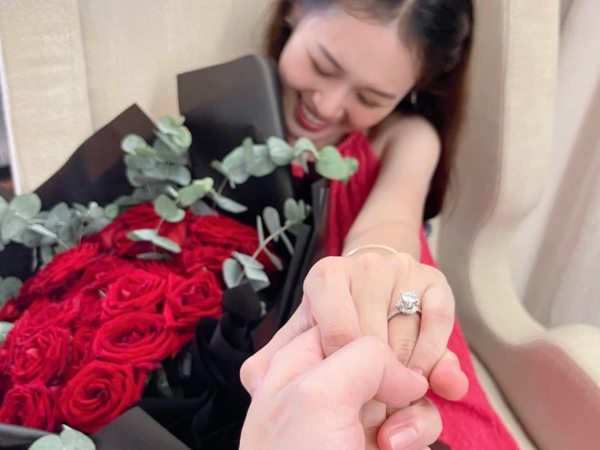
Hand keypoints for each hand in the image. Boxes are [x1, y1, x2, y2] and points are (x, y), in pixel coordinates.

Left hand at [240, 327, 440, 449]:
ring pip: (405, 387)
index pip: (342, 319)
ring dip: (414, 407)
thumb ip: (363, 358)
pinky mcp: (384, 444)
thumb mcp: (315, 395)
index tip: (400, 332)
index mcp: (295, 366)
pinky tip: (402, 447)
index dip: (375, 323)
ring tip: (394, 439)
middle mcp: (325, 388)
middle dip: (408, 365)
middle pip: (381, 353)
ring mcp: (355, 420)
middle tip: (422, 379)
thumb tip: (404, 373)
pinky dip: (421, 429)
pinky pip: (417, 421)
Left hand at [245, 252, 467, 399]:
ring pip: (409, 341)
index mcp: (325, 278)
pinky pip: (439, 326)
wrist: (375, 296)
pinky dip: (437, 362)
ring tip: (391, 406)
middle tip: (367, 410)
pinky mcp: (434, 284)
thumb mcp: (295, 344)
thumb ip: (273, 360)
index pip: (341, 337)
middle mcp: (363, 267)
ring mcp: (400, 271)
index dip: (346, 376)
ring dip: (407, 387)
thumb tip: (255, 378)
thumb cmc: (332, 330)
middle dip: (374, 388)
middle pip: (377, 342)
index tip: (346, 397)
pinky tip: (429, 383)